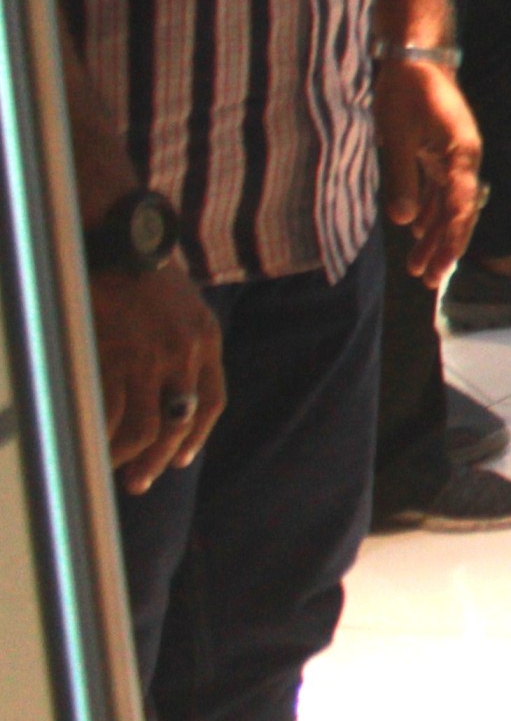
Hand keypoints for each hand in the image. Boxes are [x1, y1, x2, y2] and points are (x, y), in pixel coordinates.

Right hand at [90, 263, 221, 492]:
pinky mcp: (111, 357)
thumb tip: (164, 390)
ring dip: (127, 457)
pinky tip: (88, 446)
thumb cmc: (141, 271)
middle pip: (179, 422)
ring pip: (144, 428)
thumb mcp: (181, 304)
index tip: (182, 458)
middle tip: (140, 482)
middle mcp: (185, 352)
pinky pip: (109, 414)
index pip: (211, 402)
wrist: (116, 238)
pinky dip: (99, 437)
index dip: (196, 436)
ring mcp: (148, 357)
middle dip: (160, 459)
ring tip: (107, 469)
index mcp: (206, 338)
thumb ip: (183, 342)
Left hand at [376, 53, 483, 284]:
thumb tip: (405, 222)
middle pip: (460, 212)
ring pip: (449, 204)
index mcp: (460, 155)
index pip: (460, 207)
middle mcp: (464, 160)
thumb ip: (403, 179)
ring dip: (434, 234)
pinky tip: (416, 230)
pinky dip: (429, 212)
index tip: (438, 268)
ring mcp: (454, 156)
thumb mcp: (398, 135)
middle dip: (445, 247)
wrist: (416, 57)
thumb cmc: (406, 91)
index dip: (449, 240)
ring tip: (419, 266)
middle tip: (429, 280)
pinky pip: (439, 190)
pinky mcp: (441, 152)